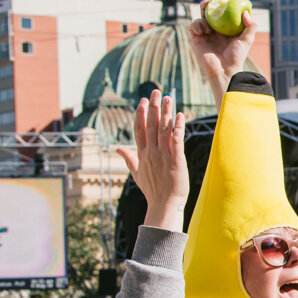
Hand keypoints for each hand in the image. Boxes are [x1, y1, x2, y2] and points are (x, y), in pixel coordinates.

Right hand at [117, 90, 187, 231]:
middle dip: (153, 107)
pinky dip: (178, 127)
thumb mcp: (136, 173)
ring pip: (164, 129)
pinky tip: (180, 116)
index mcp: (142, 154)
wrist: (164, 205)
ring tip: (168, 97)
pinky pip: (177, 140)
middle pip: (151, 125)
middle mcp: (151, 152)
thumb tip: (118, 148)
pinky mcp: (176, 160)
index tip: (142, 101)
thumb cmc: (153, 190)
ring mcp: (163, 156)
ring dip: (166, 112)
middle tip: (155, 91)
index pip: (139, 129)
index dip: (140, 114)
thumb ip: (128, 159)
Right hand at [189, 0, 256, 99]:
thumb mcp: (247, 40)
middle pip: (208, 12)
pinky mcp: (195, 39)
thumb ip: (250, 26)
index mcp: (225, 29)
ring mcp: (204, 34)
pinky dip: (196, 25)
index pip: (221, 13)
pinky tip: (203, 32)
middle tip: (209, 2)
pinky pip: (192, 26)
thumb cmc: (236, 56)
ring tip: (209, 30)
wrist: (224, 70)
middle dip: (207, 4)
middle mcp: (214, 30)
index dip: (220, 5)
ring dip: (203, 19)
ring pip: (199, 18)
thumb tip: (246, 12)